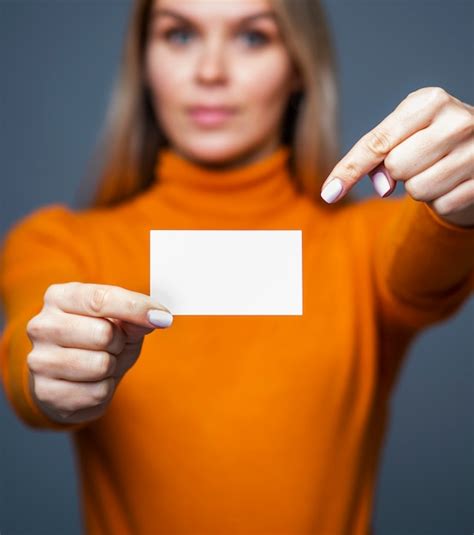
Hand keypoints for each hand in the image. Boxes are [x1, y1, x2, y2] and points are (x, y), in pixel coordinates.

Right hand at [26, 282, 173, 424]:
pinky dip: (104, 389)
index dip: (137, 308)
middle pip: (103, 334)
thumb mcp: (120, 322)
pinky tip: (90, 383)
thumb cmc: (97, 340)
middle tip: (112, 345)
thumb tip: (158, 317)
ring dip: (112, 367)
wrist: (69, 378)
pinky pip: (96, 392)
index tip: (163, 317)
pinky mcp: (46, 393)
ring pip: (101, 365)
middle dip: (119, 342)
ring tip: (100, 363)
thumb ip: (136, 316)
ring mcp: (39, 360)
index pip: (101, 299)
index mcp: (59, 297)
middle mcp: (42, 326)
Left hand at [320, 87, 473, 226]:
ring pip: (416, 190)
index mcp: (430, 101)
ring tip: (437, 169)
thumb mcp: (404, 132)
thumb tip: (383, 187)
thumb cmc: (430, 137)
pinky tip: (453, 181)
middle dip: (398, 171)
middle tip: (419, 159)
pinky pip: (441, 205)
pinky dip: (440, 200)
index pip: (377, 143)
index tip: (328, 193)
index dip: (349, 170)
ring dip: (419, 187)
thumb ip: (379, 154)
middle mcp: (458, 120)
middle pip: (395, 168)